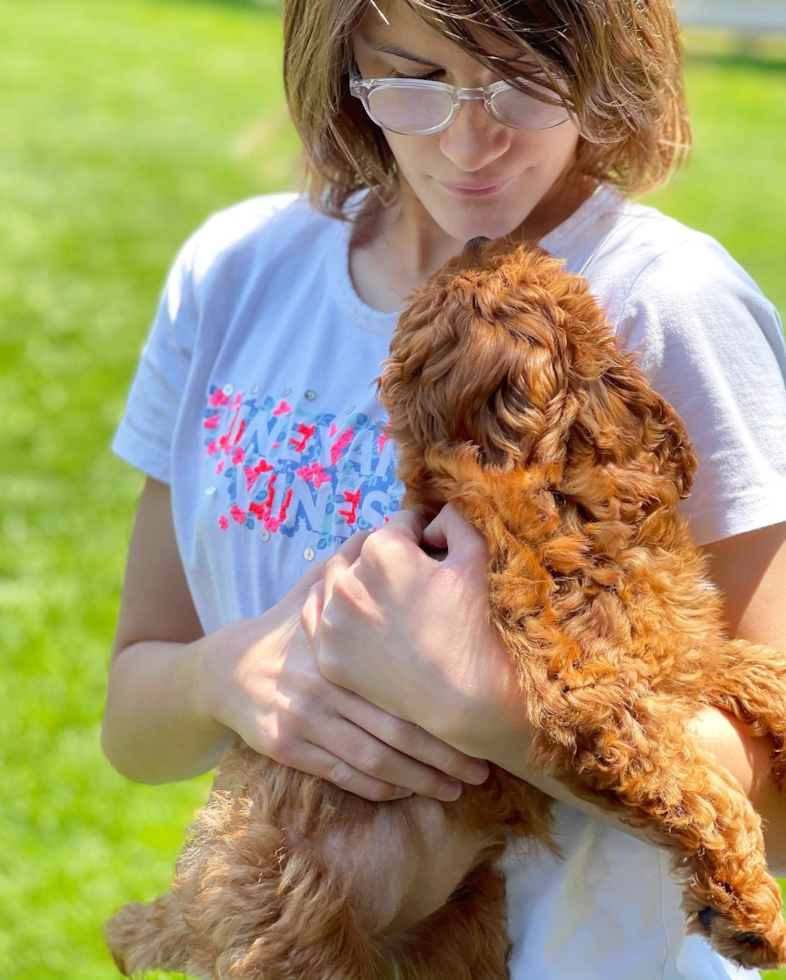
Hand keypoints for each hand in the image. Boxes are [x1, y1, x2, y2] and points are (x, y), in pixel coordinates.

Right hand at [198, 555, 487, 802]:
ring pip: (373, 758)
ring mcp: (303, 718)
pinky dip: (379, 786)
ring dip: (420, 779)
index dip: (444, 709)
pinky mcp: (286, 746)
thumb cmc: (291, 624)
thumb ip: (359, 562)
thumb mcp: (319, 587)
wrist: (227, 668)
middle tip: (482, 770)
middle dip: (444, 755)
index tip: (480, 722)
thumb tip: (404, 521)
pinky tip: (408, 790)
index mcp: (340, 645)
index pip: (403, 683)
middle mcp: (323, 683)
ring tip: (458, 789)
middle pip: (396, 728)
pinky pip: (342, 773)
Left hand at [300, 503, 528, 763]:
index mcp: (384, 550)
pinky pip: (317, 615)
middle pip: (364, 550)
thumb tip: (432, 519)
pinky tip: (358, 616)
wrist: (465, 698)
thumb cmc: (475, 626)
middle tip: (411, 579)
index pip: (400, 524)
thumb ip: (453, 520)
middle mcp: (349, 581)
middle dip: (387, 557)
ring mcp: (334, 621)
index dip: (422, 535)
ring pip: (337, 579)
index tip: (433, 552)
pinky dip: (334, 609)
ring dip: (358, 580)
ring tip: (385, 598)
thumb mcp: (475, 557)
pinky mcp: (328, 655)